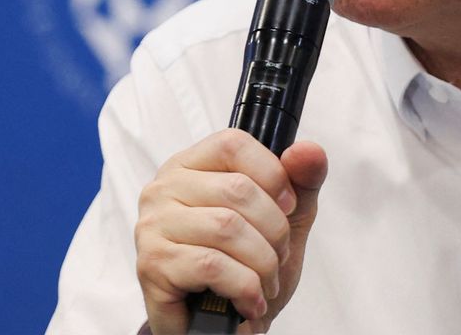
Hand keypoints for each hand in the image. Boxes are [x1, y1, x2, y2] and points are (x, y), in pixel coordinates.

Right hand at [135, 129, 328, 333]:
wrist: (222, 327)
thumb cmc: (246, 266)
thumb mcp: (285, 220)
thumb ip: (301, 182)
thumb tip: (308, 151)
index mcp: (191, 166)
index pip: (232, 143)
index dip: (272, 173)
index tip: (288, 206)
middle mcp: (165, 189)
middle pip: (236, 189)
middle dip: (274, 231)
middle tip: (278, 257)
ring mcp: (152, 226)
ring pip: (227, 228)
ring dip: (262, 263)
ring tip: (265, 282)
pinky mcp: (152, 265)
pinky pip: (211, 265)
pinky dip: (244, 287)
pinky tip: (249, 300)